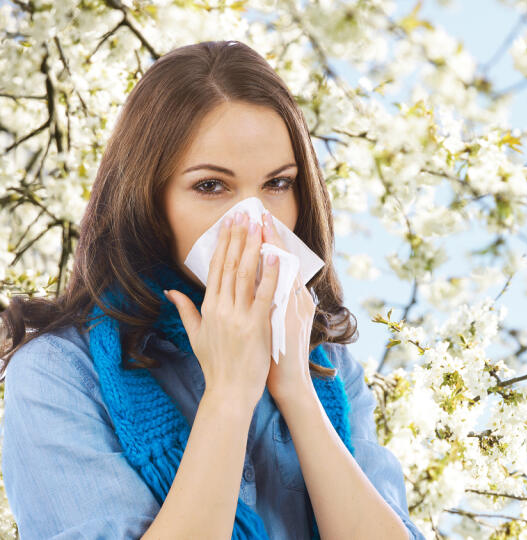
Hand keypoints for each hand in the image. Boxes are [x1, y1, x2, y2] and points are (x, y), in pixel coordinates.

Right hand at [164, 211, 280, 409]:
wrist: (229, 391)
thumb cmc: (215, 365)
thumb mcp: (195, 335)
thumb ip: (185, 310)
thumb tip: (169, 291)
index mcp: (208, 308)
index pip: (216, 268)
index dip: (223, 244)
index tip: (228, 224)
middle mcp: (221, 308)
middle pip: (230, 265)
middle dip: (238, 238)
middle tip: (244, 214)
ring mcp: (238, 316)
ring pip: (246, 274)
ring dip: (253, 247)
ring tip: (258, 226)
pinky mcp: (255, 326)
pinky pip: (265, 294)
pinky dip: (270, 274)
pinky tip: (275, 255)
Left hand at [260, 210, 315, 403]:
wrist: (287, 382)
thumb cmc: (277, 356)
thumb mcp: (276, 324)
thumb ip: (271, 303)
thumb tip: (265, 287)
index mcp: (290, 300)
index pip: (277, 264)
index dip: (267, 242)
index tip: (256, 221)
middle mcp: (295, 299)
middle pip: (280, 260)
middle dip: (265, 236)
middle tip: (255, 212)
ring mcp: (293, 308)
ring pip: (282, 269)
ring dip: (268, 244)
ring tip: (258, 223)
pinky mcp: (288, 319)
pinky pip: (282, 291)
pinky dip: (278, 272)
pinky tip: (272, 255)